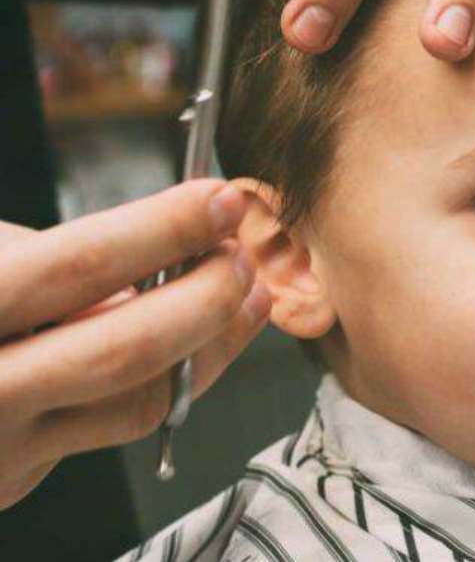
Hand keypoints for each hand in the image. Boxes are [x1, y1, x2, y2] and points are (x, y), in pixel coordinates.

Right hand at [0, 180, 268, 509]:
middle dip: (206, 297)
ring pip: (140, 404)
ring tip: (246, 296)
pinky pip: (113, 428)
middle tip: (242, 256)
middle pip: (127, 349)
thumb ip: (55, 264)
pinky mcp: (17, 481)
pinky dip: (165, 381)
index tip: (220, 199)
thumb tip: (166, 262)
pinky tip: (194, 344)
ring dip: (212, 347)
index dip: (163, 228)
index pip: (80, 265)